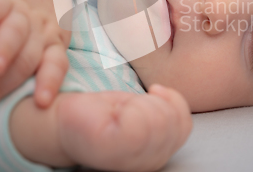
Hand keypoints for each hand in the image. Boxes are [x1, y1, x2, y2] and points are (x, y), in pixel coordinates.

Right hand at [0, 0, 71, 111]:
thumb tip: (32, 104)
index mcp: (54, 43)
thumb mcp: (51, 40)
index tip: (42, 103)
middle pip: (29, 56)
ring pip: (16, 32)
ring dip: (5, 51)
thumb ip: (43, 64)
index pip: (57, 65)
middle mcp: (41, 30)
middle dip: (10, 81)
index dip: (50, 83)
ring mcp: (23, 13)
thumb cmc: (41, 21)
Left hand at [57, 85, 192, 171]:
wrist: (67, 115)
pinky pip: (138, 126)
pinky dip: (132, 107)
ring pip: (159, 122)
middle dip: (155, 101)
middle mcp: (148, 163)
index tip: (153, 90)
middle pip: (173, 123)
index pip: (184, 126)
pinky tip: (120, 107)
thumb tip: (166, 95)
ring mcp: (129, 160)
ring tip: (124, 107)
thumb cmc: (106, 110)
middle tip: (132, 102)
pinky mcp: (110, 149)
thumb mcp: (144, 106)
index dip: (173, 101)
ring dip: (142, 103)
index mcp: (158, 153)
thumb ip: (166, 109)